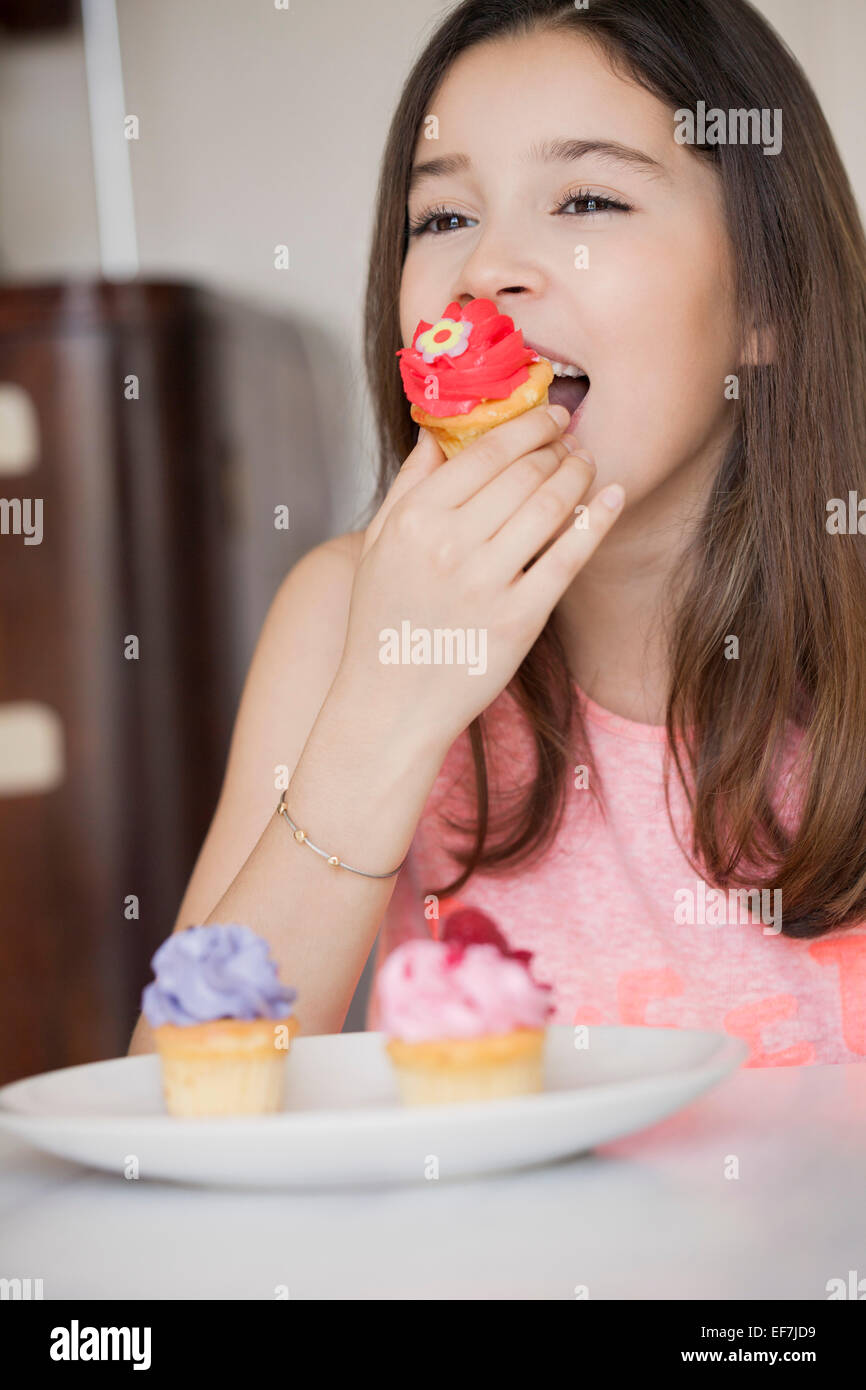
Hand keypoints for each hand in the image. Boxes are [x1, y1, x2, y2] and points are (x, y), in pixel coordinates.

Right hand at [337, 404, 623, 749]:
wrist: (389, 705)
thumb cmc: (382, 624)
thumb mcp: (377, 546)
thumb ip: (408, 485)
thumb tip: (438, 430)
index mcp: (414, 521)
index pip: (484, 453)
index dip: (526, 426)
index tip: (548, 416)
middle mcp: (449, 547)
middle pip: (522, 474)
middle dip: (555, 446)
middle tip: (571, 438)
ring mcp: (486, 584)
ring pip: (549, 507)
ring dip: (577, 475)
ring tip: (585, 464)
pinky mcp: (519, 620)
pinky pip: (568, 557)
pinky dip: (596, 520)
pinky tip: (611, 497)